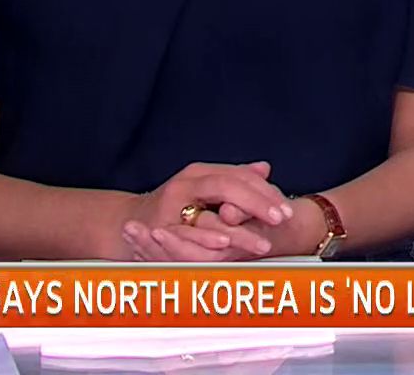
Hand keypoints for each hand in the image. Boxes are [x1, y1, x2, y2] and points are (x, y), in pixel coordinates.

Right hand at [117, 162, 294, 260]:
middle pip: (228, 186)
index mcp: (200, 173)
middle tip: (282, 219)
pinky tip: (224, 245)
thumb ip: (234, 181)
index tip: (287, 210)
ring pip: (209, 212)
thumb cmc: (173, 208)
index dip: (264, 192)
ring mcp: (170, 203)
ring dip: (237, 230)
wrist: (126, 222)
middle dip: (257, 204)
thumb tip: (265, 168)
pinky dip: (204, 240)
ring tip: (263, 243)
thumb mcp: (205, 191)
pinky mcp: (158, 227)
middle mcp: (186, 183)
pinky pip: (185, 235)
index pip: (239, 177)